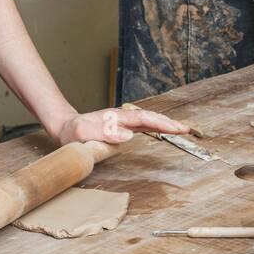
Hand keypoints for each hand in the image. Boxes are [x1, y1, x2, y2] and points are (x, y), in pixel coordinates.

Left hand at [55, 106, 190, 144]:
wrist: (65, 128)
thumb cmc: (72, 133)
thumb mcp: (82, 134)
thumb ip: (103, 134)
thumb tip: (129, 136)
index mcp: (115, 118)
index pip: (142, 119)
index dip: (160, 123)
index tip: (175, 128)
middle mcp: (122, 118)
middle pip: (150, 117)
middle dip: (169, 123)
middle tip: (187, 129)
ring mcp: (123, 122)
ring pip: (149, 120)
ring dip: (166, 124)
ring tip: (183, 129)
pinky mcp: (123, 128)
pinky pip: (143, 126)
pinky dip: (157, 127)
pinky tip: (166, 129)